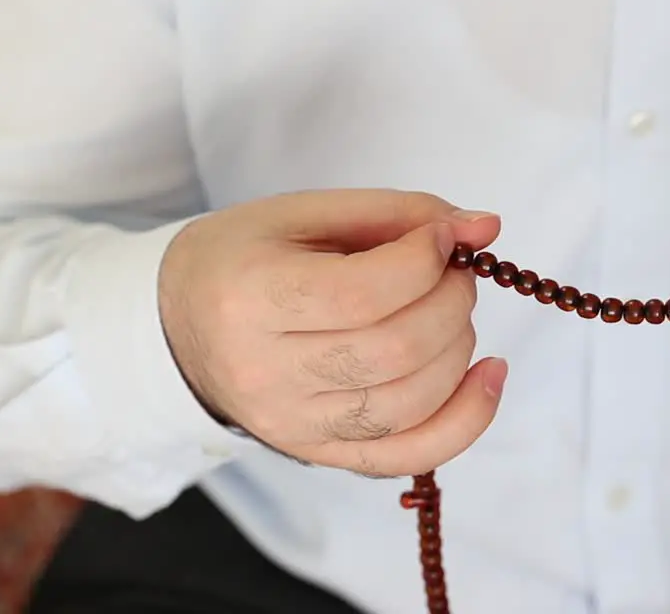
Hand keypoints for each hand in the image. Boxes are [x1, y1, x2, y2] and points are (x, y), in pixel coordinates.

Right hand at [158, 188, 506, 477]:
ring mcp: (293, 426)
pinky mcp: (320, 455)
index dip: (424, 261)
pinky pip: (413, 454)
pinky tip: (489, 374)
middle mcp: (265, 374)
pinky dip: (468, 417)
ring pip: (412, 402)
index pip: (363, 293)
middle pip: (396, 350)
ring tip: (449, 312)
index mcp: (248, 299)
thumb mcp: (305, 214)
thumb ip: (398, 214)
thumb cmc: (247, 259)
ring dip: (458, 347)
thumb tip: (485, 228)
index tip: (441, 238)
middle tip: (452, 273)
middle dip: (450, 301)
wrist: (181, 327)